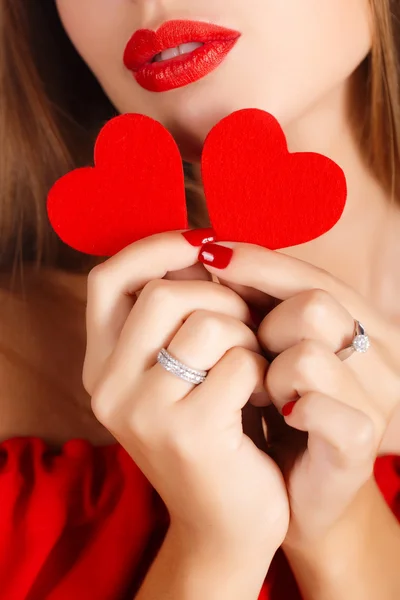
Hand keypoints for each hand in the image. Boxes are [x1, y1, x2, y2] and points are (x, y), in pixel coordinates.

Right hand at [83, 232, 288, 560]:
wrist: (226, 523)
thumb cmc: (212, 432)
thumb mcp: (176, 373)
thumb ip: (173, 317)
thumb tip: (204, 249)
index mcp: (102, 365)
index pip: (108, 278)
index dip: (154, 248)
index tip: (199, 244)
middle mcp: (109, 387)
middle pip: (163, 293)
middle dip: (220, 297)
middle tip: (245, 325)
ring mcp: (143, 412)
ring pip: (204, 322)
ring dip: (245, 335)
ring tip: (254, 365)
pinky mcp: (188, 432)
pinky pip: (237, 362)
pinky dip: (262, 369)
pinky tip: (263, 396)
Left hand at [199, 241, 399, 549]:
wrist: (291, 489)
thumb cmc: (275, 409)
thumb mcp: (269, 346)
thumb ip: (255, 302)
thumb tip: (213, 253)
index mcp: (362, 323)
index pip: (312, 277)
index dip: (260, 264)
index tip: (211, 253)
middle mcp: (382, 355)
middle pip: (315, 306)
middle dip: (267, 332)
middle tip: (254, 360)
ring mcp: (377, 399)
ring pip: (308, 355)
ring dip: (273, 376)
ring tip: (267, 398)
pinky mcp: (361, 440)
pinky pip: (314, 402)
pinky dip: (289, 407)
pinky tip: (284, 418)